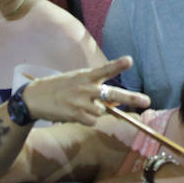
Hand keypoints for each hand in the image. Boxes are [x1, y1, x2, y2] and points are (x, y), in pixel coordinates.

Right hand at [21, 56, 150, 126]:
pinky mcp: (76, 115)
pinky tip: (75, 112)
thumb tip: (114, 104)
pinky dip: (87, 119)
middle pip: (113, 95)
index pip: (105, 69)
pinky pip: (92, 121)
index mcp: (86, 75)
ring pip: (102, 112)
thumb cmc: (60, 87)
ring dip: (96, 111)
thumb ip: (95, 88)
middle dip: (131, 98)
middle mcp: (85, 88)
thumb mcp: (77, 80)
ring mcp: (81, 103)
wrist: (35, 98)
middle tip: (147, 101)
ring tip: (80, 105)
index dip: (117, 65)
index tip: (129, 61)